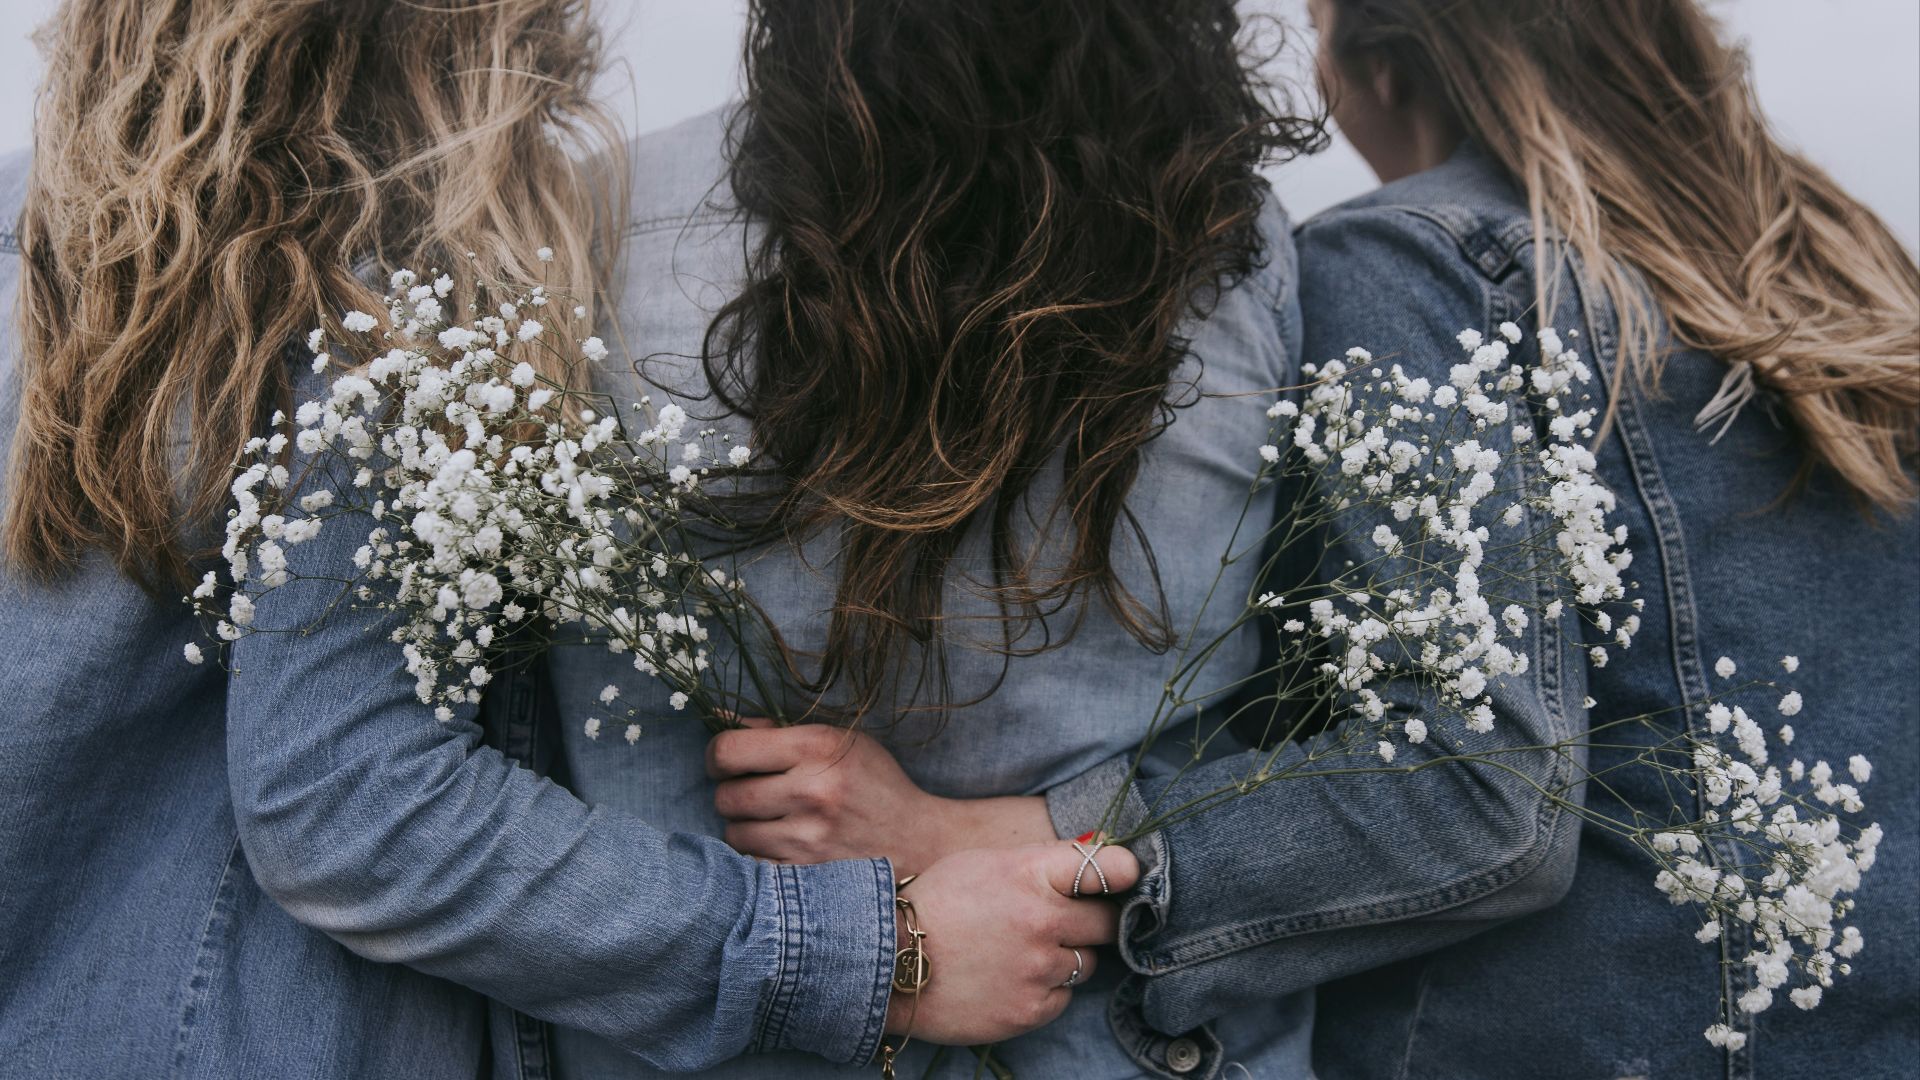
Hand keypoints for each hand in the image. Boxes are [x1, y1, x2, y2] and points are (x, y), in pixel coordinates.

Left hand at [707, 721, 1054, 876]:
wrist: (920, 842)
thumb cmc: (875, 785)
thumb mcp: (839, 742)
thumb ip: (778, 731)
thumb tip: (719, 718)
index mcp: (816, 747)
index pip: (727, 750)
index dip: (717, 757)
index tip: (728, 763)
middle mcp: (811, 790)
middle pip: (725, 796)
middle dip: (732, 794)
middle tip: (754, 794)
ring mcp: (808, 838)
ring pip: (734, 833)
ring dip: (745, 828)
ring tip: (773, 822)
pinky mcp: (807, 875)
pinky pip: (752, 865)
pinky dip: (759, 857)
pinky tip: (782, 847)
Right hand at [882, 841, 1140, 1044]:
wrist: (887, 962)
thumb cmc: (935, 904)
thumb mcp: (984, 863)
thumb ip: (1039, 863)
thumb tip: (1092, 853)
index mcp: (1030, 873)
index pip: (1108, 867)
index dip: (1124, 872)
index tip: (1126, 877)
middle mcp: (1042, 920)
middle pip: (1107, 922)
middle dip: (1092, 920)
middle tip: (1066, 922)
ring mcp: (1038, 968)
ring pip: (1086, 963)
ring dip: (1064, 957)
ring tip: (1023, 953)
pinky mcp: (1030, 1010)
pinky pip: (1063, 998)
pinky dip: (1045, 990)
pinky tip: (1010, 979)